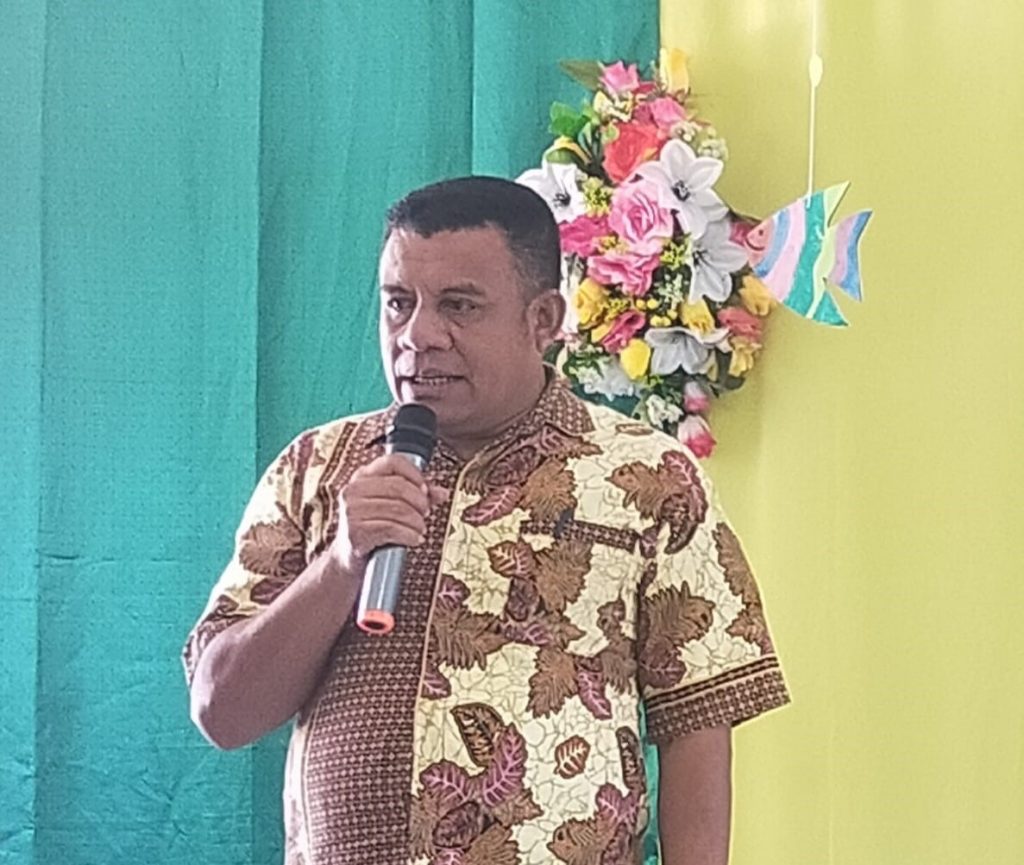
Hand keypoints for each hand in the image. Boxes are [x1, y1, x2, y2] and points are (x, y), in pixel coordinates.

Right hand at [329, 455, 447, 576]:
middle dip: (419, 501)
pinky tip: (414, 539)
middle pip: (398, 486)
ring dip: (417, 521)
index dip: (414, 474)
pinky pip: (392, 528)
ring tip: (420, 529)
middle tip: (425, 513)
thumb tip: (442, 493)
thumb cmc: (373, 528)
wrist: (349, 559)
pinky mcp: (355, 531)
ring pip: (398, 509)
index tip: (425, 490)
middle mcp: (353, 490)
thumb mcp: (394, 506)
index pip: (392, 462)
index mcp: (362, 476)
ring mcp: (352, 510)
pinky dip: (410, 535)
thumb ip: (418, 496)